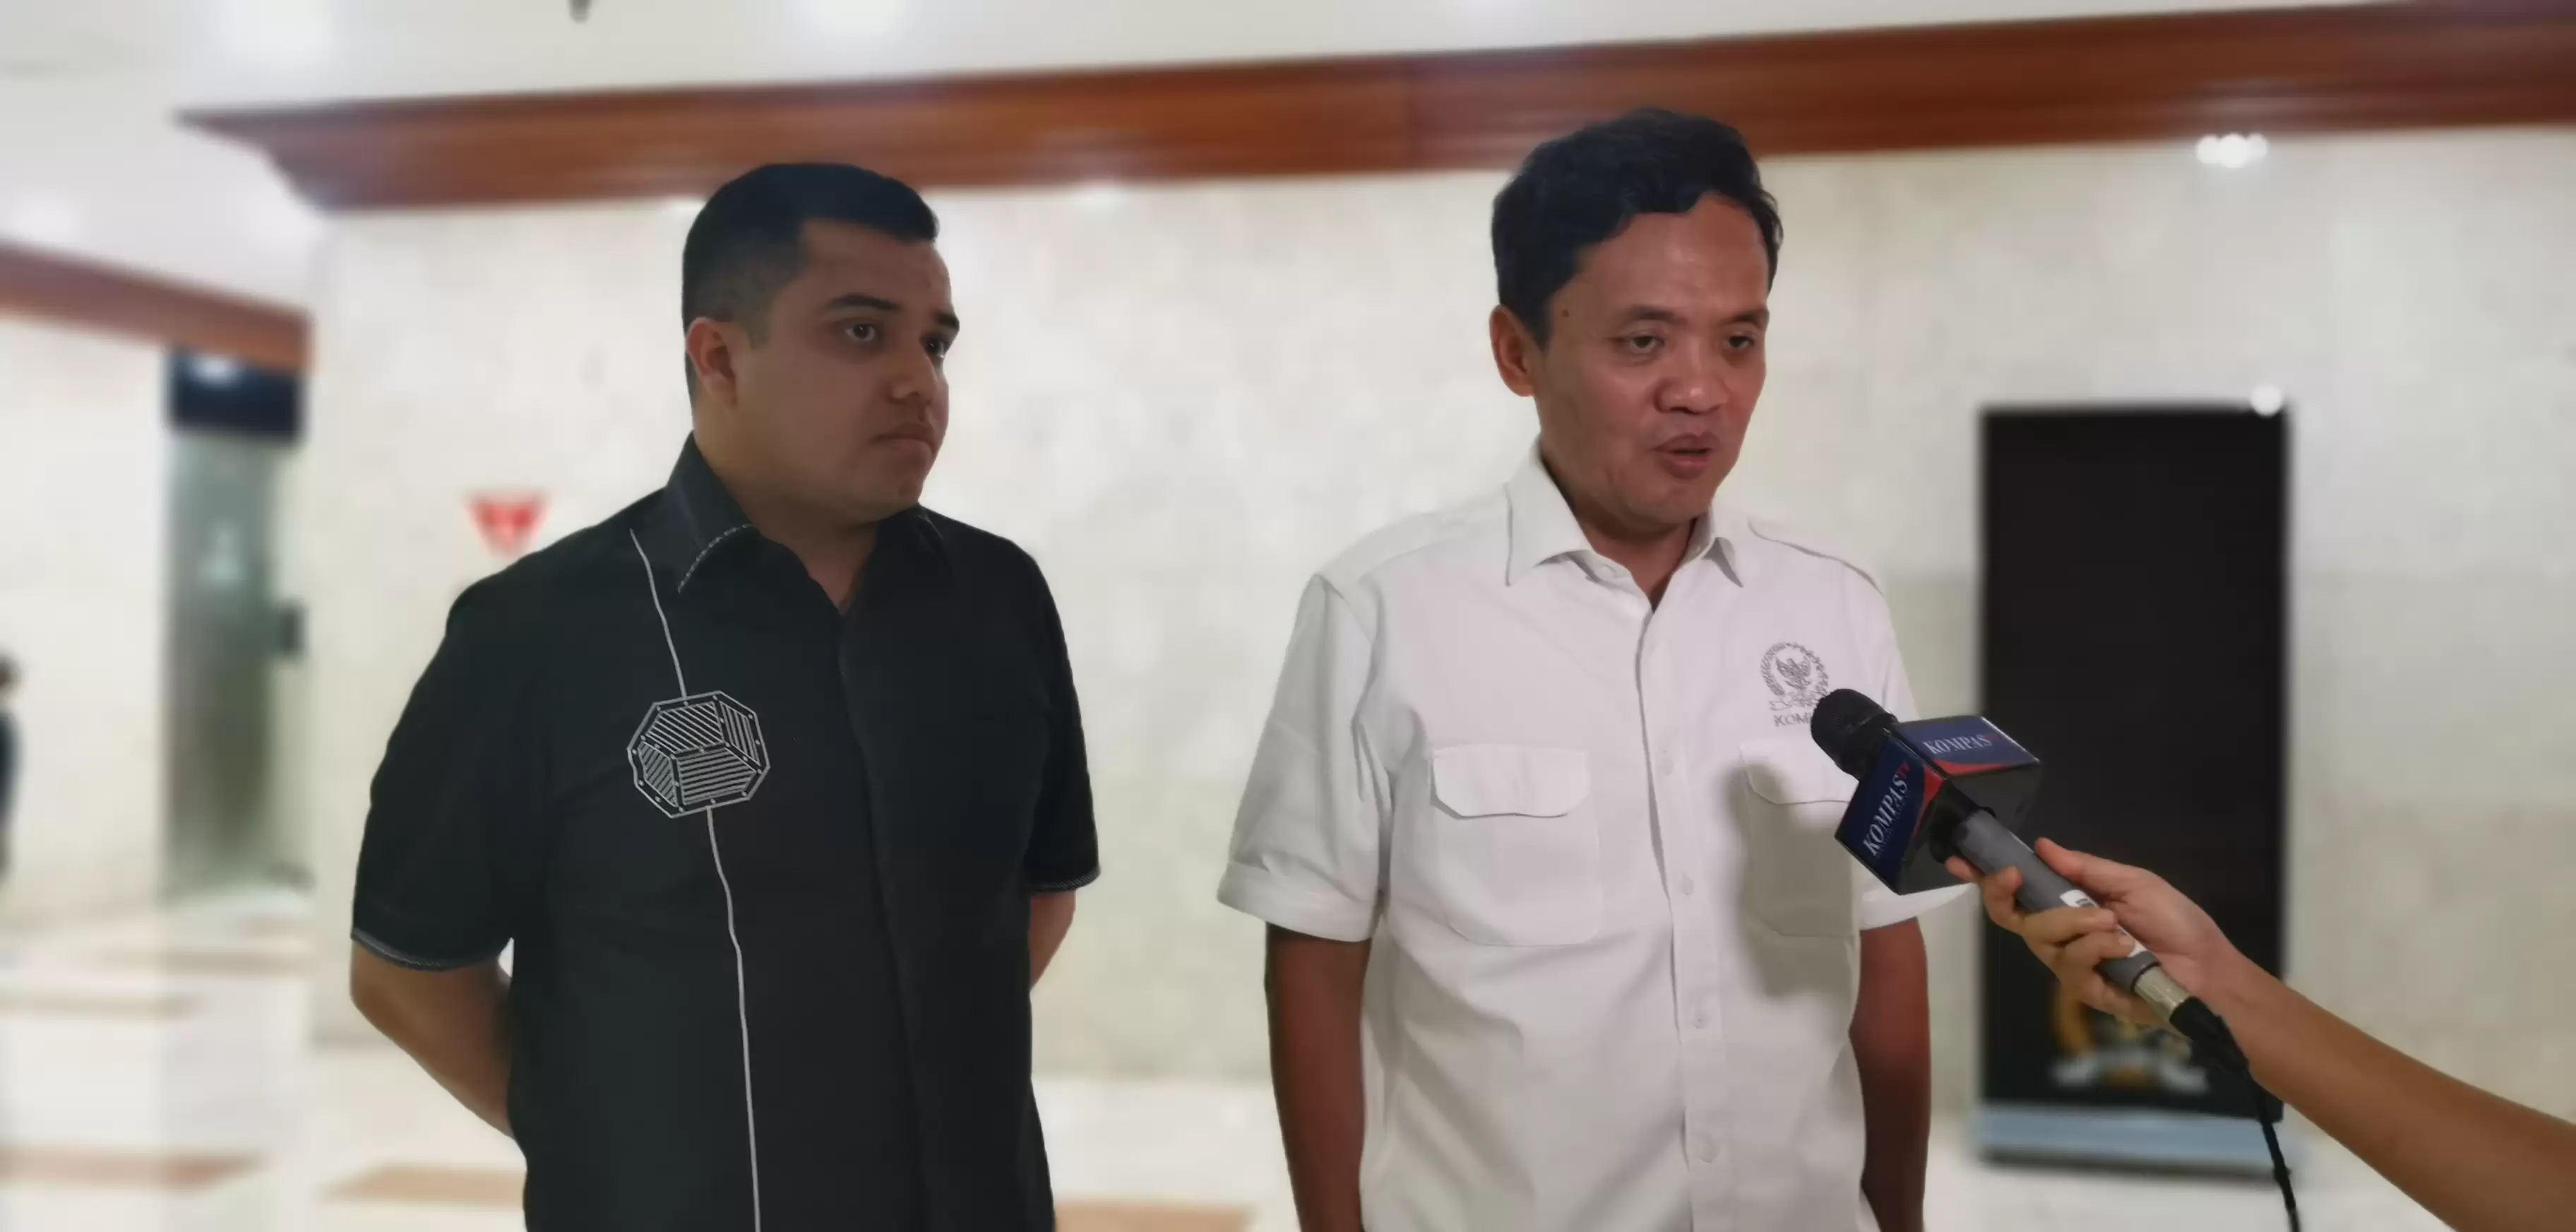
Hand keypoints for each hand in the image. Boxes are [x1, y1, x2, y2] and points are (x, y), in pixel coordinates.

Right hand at [1945, 839, 2256, 1025]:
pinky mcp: (2087, 991)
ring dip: (2073, 924)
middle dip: (2005, 894)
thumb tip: (2043, 845)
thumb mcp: (2134, 883)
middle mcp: (2063, 936)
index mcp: (2071, 906)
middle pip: (2012, 917)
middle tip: (2014, 876)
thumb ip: (2086, 868)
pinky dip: (2096, 948)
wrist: (2210, 970)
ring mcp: (2072, 964)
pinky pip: (2070, 964)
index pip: (2019, 893)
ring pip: (2039, 938)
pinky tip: (2123, 948)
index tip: (1962, 860)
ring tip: (2112, 923)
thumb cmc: (2178, 923)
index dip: (1987, 879)